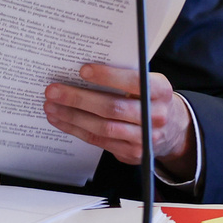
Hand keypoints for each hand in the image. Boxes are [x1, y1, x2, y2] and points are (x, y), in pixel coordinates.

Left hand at [44, 64, 194, 178]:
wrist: (172, 128)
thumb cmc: (150, 97)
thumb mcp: (147, 81)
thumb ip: (124, 76)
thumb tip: (82, 69)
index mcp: (160, 90)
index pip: (133, 82)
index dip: (108, 76)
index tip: (82, 70)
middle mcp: (155, 116)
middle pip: (112, 108)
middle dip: (78, 99)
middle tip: (53, 91)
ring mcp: (144, 138)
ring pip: (102, 128)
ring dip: (72, 117)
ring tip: (50, 106)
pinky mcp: (132, 153)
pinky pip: (98, 141)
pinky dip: (76, 129)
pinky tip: (60, 120)